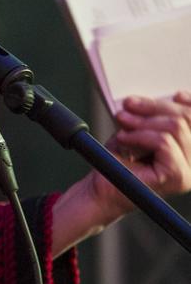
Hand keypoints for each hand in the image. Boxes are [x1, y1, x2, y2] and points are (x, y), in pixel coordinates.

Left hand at [52, 91, 190, 256]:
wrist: (101, 189)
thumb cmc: (117, 163)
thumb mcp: (136, 132)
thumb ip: (150, 118)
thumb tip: (157, 98)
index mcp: (187, 151)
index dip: (189, 104)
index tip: (175, 94)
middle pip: (185, 119)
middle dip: (153, 107)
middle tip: (127, 107)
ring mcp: (187, 172)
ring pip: (174, 128)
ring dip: (142, 121)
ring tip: (122, 123)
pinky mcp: (176, 177)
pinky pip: (164, 142)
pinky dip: (140, 135)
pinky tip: (124, 138)